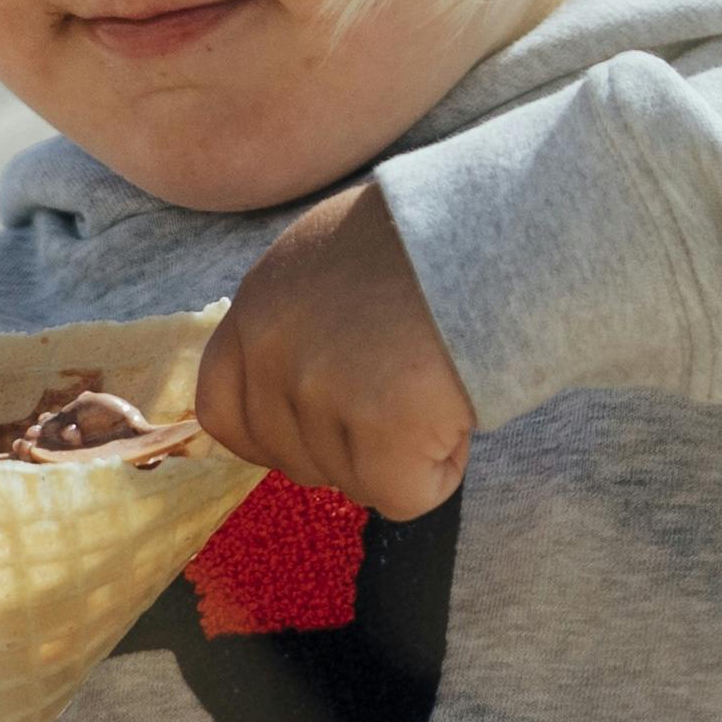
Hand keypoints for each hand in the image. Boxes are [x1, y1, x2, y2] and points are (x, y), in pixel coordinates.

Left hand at [195, 182, 476, 518]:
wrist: (500, 225)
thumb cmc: (430, 238)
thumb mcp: (327, 259)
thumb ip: (294, 325)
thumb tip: (292, 393)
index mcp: (255, 306)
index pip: (221, 414)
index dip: (277, 436)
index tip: (328, 427)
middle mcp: (273, 347)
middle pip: (292, 461)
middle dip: (352, 446)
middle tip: (407, 387)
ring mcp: (319, 386)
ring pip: (350, 481)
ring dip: (402, 452)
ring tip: (436, 380)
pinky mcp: (380, 422)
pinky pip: (400, 496)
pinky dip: (438, 471)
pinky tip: (455, 411)